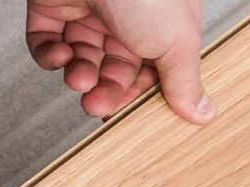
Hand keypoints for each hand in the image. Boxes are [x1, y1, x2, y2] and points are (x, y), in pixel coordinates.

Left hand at [27, 0, 211, 121]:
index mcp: (161, 22)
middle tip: (97, 105)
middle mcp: (126, 15)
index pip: (149, 69)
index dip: (137, 93)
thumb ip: (184, 79)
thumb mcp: (176, 40)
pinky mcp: (54, 6)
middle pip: (112, 68)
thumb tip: (202, 112)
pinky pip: (47, 42)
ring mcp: (89, 8)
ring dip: (78, 77)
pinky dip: (49, 57)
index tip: (129, 113)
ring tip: (79, 80)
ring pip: (81, 58)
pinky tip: (60, 57)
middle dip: (104, 92)